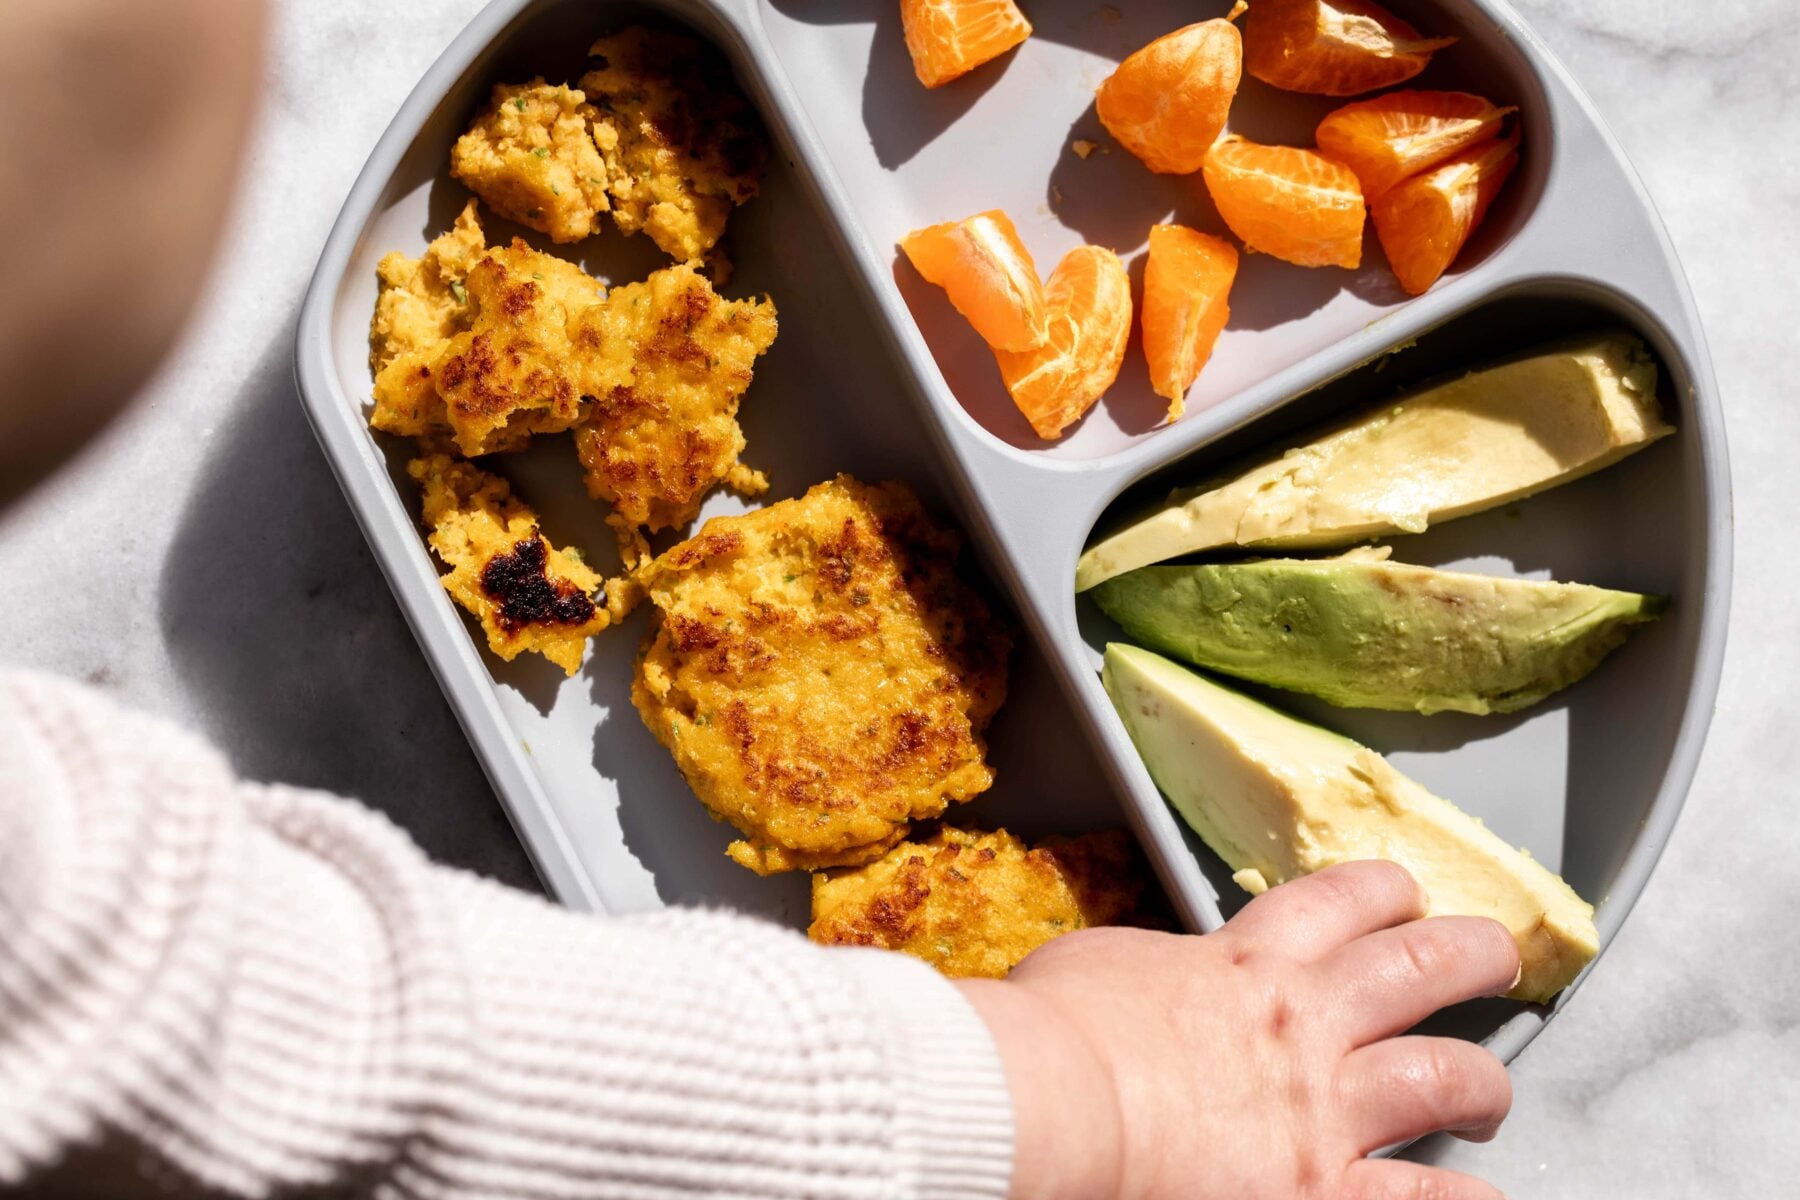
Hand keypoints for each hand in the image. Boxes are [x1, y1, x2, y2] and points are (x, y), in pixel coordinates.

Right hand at [957, 859, 1520, 1199]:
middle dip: (1471, 953)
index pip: (1338, 904)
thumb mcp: (1101, 964)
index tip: (1402, 892)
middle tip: (1495, 955)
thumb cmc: (1053, 1033)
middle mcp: (1302, 1025)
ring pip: (1447, 1075)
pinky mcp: (1323, 1192)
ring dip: (1484, 1081)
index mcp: (1243, 965)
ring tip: (1491, 1092)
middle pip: (1419, 965)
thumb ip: (1156, 968)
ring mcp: (1323, 1112)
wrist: (1056, 1102)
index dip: (1383, 892)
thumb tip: (1155, 979)